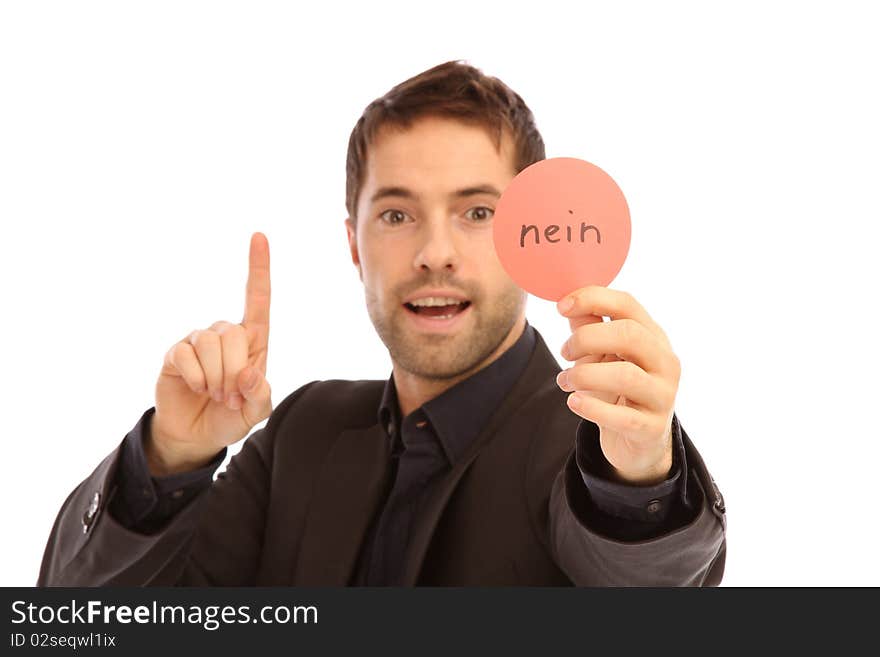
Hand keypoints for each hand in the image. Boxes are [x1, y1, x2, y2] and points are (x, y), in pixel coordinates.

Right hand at [149, 232, 272, 474]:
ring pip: (211, 344)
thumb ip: (260, 395)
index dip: (259, 268)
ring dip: (216, 378)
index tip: (259, 236)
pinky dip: (196, 378)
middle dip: (235, 372)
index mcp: (253, 341)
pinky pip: (187, 356)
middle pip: (235, 334)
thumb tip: (248, 373)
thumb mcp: (256, 411)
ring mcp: (199, 341)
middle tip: (230, 396)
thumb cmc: (231, 416)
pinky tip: (195, 388)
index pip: (258, 299)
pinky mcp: (176, 353)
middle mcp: (226, 334)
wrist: (196, 435)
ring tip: (214, 394)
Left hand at [555, 286, 679, 484]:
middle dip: (587, 339)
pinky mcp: (651, 428)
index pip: (628, 305)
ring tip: (565, 380)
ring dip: (584, 375)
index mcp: (653, 337)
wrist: (639, 442)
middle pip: (630, 335)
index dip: (593, 299)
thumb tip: (569, 301)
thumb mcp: (604, 356)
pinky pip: (622, 416)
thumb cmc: (618, 391)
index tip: (561, 305)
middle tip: (565, 351)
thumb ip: (589, 327)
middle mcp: (664, 362)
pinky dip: (592, 407)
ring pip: (625, 375)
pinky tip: (574, 402)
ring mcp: (662, 396)